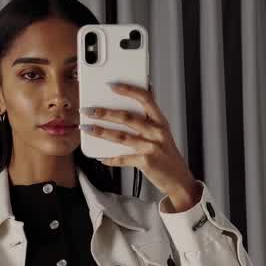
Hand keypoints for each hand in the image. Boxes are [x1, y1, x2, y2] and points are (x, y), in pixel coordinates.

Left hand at [80, 82, 201, 211]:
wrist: (179, 180)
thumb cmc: (167, 156)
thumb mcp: (162, 133)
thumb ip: (150, 119)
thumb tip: (134, 103)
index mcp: (161, 121)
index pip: (145, 98)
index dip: (128, 90)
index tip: (111, 86)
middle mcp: (157, 132)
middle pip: (127, 117)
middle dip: (104, 112)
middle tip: (88, 110)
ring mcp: (152, 147)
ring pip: (121, 137)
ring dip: (101, 131)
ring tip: (87, 128)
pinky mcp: (146, 162)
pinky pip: (123, 159)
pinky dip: (110, 158)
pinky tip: (101, 157)